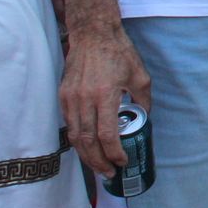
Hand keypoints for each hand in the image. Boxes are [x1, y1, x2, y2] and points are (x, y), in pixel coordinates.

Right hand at [58, 27, 152, 173]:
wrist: (93, 34)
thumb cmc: (119, 52)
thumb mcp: (140, 75)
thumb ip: (143, 99)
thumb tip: (144, 118)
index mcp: (105, 94)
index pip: (106, 134)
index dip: (114, 152)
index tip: (123, 161)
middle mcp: (84, 99)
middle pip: (87, 141)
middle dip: (98, 161)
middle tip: (109, 173)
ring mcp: (70, 98)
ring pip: (74, 136)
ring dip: (86, 155)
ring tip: (99, 166)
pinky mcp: (63, 96)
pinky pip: (68, 124)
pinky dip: (77, 140)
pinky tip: (87, 147)